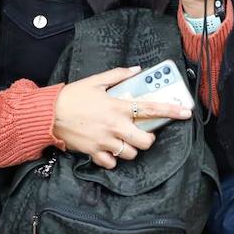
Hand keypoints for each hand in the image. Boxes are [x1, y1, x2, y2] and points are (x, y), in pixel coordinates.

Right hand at [52, 66, 190, 169]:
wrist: (48, 114)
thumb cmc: (72, 96)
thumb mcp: (96, 80)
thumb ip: (118, 75)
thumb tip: (136, 70)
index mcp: (118, 107)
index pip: (151, 109)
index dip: (171, 111)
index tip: (186, 113)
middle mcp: (115, 126)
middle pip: (145, 141)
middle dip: (148, 139)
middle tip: (143, 133)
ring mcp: (105, 142)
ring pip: (131, 154)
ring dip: (131, 148)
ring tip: (124, 140)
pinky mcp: (94, 153)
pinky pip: (111, 163)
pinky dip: (113, 159)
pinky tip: (109, 150)